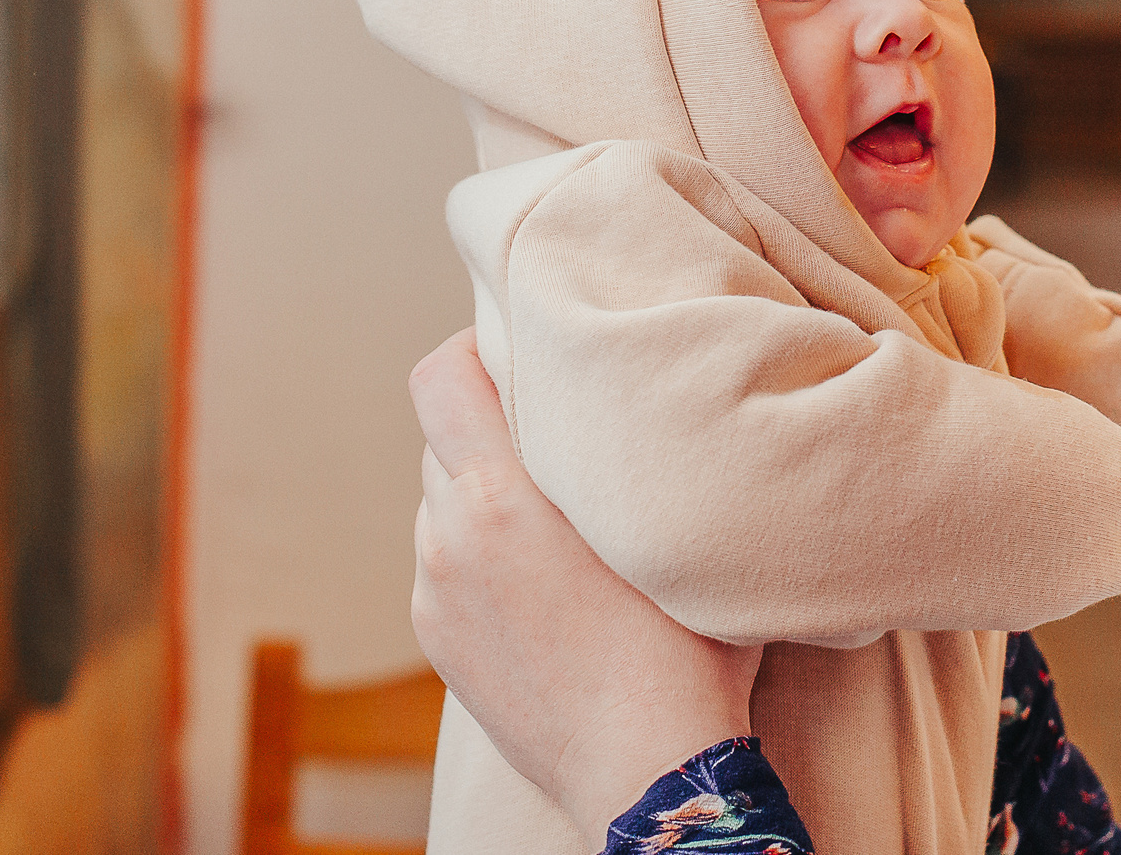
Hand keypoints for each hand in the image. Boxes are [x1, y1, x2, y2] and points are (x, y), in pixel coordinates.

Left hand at [409, 329, 762, 844]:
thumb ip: (619, 452)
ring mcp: (437, 594)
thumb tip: (626, 395)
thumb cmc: (683, 647)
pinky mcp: (437, 643)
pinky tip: (543, 581)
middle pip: (442, 437)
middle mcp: (451, 539)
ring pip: (443, 502)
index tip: (520, 351)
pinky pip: (447, 563)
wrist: (647, 771)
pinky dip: (481, 553)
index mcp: (501, 498)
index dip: (469, 349)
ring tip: (554, 516)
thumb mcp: (663, 523)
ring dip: (484, 493)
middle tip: (555, 434)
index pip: (438, 380)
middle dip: (490, 426)